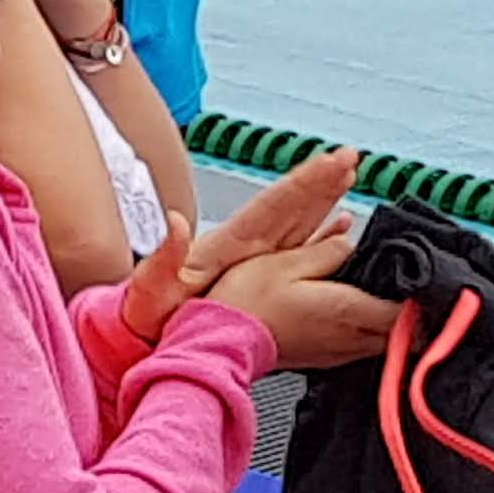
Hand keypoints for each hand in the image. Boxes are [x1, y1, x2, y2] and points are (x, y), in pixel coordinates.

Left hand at [126, 144, 351, 341]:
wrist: (143, 335)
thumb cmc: (145, 315)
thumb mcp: (151, 286)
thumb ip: (165, 255)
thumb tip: (174, 223)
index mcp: (225, 245)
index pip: (272, 205)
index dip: (303, 182)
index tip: (330, 161)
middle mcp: (242, 247)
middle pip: (289, 205)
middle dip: (320, 180)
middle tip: (351, 157)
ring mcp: (251, 260)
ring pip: (297, 222)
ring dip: (324, 199)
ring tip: (350, 176)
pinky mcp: (256, 277)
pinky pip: (298, 249)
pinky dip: (322, 236)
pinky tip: (341, 229)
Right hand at [192, 149, 400, 371]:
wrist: (219, 340)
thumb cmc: (246, 303)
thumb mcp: (286, 260)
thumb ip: (328, 250)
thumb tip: (349, 243)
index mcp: (348, 310)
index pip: (405, 312)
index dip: (420, 298)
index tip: (425, 283)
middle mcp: (349, 336)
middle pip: (404, 333)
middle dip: (413, 313)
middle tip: (412, 290)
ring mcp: (336, 352)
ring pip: (384, 343)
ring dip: (392, 324)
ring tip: (387, 299)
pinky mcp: (322, 359)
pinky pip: (361, 347)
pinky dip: (369, 332)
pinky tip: (356, 314)